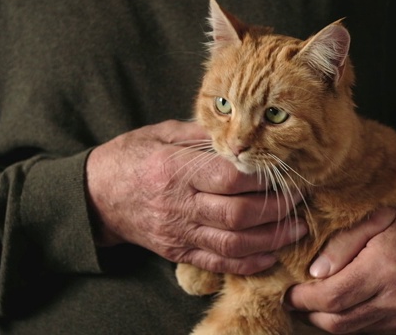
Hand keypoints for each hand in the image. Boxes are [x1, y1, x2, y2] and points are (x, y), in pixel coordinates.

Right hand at [85, 120, 306, 274]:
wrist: (95, 196)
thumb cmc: (130, 158)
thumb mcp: (161, 134)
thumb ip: (200, 135)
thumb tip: (240, 133)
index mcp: (174, 170)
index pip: (229, 179)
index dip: (264, 179)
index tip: (288, 173)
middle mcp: (178, 205)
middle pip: (238, 214)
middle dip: (277, 210)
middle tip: (299, 201)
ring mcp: (177, 232)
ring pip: (232, 244)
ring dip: (270, 239)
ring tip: (296, 229)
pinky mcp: (176, 251)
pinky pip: (216, 263)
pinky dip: (246, 263)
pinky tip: (269, 254)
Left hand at [285, 202, 395, 333]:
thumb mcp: (374, 218)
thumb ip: (341, 244)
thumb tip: (314, 274)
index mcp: (383, 269)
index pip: (331, 298)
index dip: (303, 299)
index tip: (288, 294)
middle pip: (338, 323)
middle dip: (311, 314)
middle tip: (298, 300)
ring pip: (354, 331)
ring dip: (333, 319)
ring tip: (325, 299)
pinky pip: (374, 334)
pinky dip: (357, 323)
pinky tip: (353, 305)